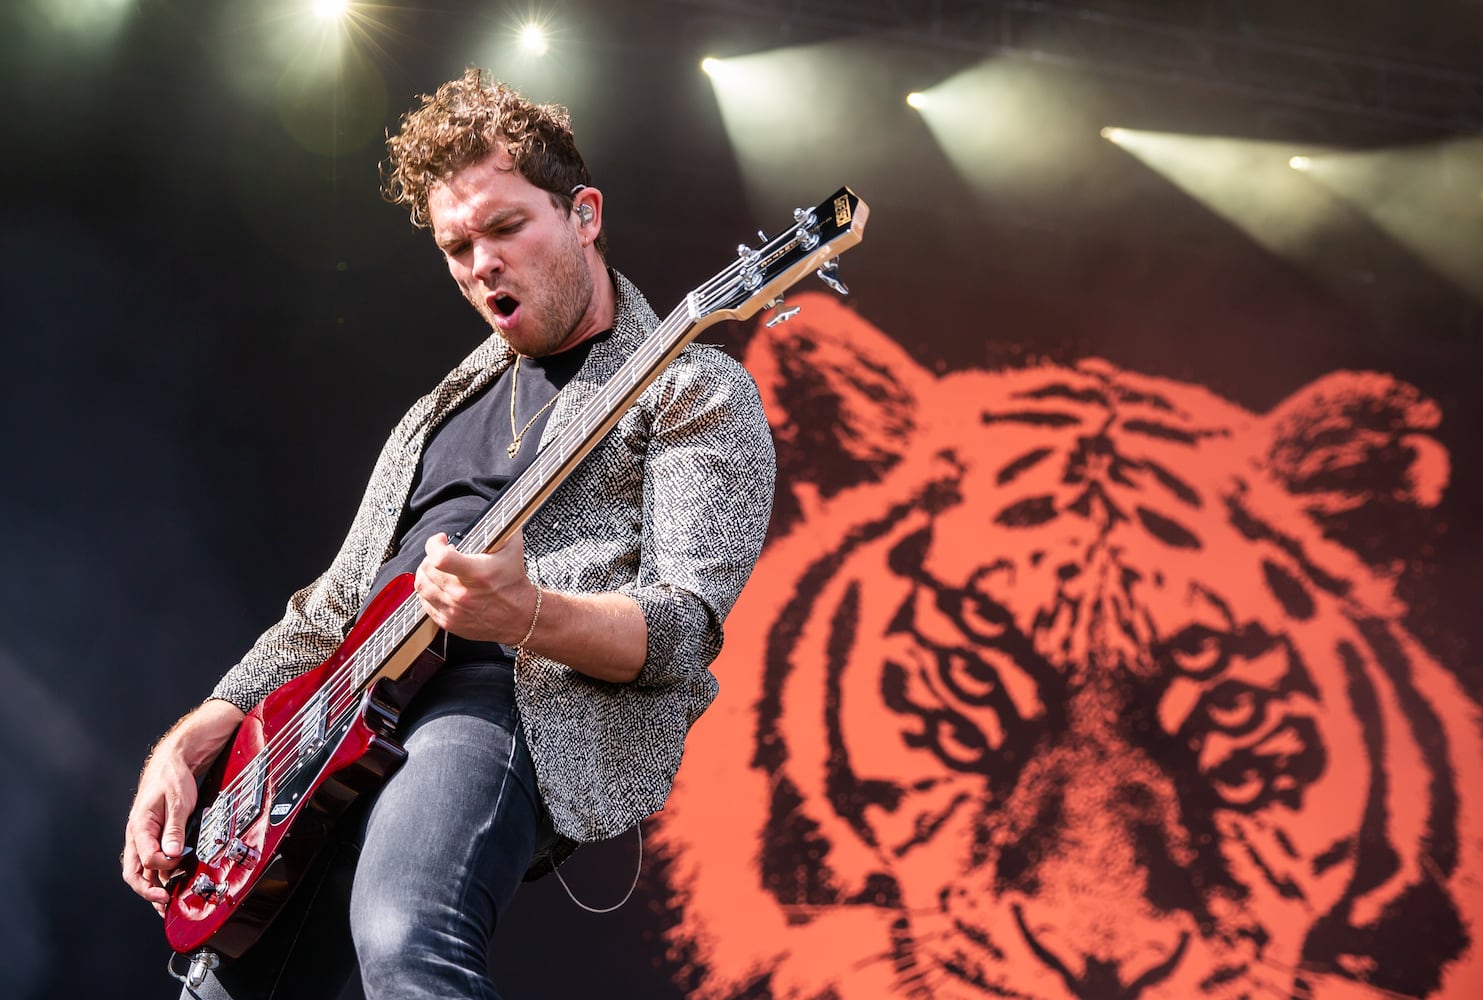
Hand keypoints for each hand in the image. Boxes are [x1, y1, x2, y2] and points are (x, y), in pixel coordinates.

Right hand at [121, 700, 243, 914]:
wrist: (174, 760)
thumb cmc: (174, 777)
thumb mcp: (179, 801)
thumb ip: (174, 829)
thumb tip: (171, 856)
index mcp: (139, 826)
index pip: (145, 860)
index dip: (161, 872)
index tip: (176, 876)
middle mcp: (137, 835)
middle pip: (135, 873)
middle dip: (148, 892)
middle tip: (165, 905)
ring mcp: (144, 837)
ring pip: (142, 870)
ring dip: (154, 888)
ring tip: (168, 904)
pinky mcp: (154, 836)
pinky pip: (151, 861)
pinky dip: (159, 876)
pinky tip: (171, 884)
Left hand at [415, 530, 538, 644]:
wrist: (520, 616)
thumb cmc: (514, 582)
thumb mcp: (513, 549)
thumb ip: (503, 526)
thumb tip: (499, 509)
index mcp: (477, 574)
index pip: (440, 558)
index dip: (434, 544)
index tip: (441, 539)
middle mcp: (462, 594)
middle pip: (427, 569)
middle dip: (431, 556)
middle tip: (441, 554)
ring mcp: (453, 610)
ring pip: (421, 586)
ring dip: (426, 573)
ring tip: (437, 569)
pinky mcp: (448, 622)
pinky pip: (424, 603)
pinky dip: (429, 591)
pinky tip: (440, 585)